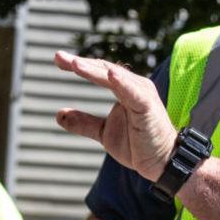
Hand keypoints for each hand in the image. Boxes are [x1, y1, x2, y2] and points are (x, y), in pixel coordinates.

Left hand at [53, 52, 178, 181]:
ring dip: (95, 70)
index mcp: (123, 89)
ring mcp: (141, 94)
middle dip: (80, 63)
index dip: (78, 65)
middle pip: (103, 69)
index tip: (57, 59)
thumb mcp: (104, 132)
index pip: (98, 71)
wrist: (162, 162)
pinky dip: (122, 82)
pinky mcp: (148, 106)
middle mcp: (133, 86)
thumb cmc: (138, 144)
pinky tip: (110, 74)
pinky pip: (133, 92)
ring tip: (75, 64)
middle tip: (58, 56)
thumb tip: (58, 114)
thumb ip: (84, 122)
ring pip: (114, 77)